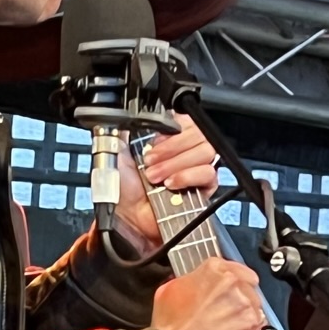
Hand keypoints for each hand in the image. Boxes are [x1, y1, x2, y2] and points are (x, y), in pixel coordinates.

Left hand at [113, 114, 217, 250]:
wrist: (127, 218)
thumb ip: (128, 128)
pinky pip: (209, 174)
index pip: (187, 120)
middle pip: (199, 134)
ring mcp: (195, 170)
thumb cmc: (123, 190)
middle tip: (150, 162)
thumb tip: (131, 112)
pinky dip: (188, 176)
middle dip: (171, 148)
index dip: (172, 129)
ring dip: (177, 163)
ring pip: (205, 152)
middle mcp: (184, 152)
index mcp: (169, 139)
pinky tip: (172, 184)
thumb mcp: (119, 150)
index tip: (153, 141)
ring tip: (156, 177)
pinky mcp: (203, 190)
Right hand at [152, 258, 264, 329]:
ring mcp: (246, 308)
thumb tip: (196, 282)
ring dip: (244, 317)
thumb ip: (190, 280)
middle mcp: (234, 285)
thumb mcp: (169, 291)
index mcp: (215, 270)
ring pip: (255, 309)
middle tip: (223, 312)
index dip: (235, 281)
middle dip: (239, 300)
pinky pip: (258, 329)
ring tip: (225, 329)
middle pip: (249, 288)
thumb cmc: (170, 328)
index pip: (238, 269)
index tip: (234, 288)